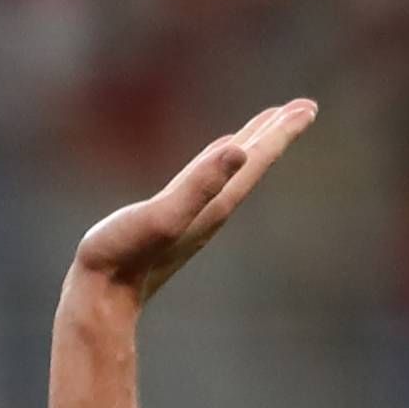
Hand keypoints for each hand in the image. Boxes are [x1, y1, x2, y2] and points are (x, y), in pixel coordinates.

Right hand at [70, 99, 317, 306]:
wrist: (101, 300)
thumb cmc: (123, 256)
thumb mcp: (162, 216)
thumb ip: (200, 184)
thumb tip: (240, 150)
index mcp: (214, 202)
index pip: (256, 159)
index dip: (281, 132)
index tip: (307, 107)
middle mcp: (210, 207)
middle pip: (252, 163)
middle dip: (276, 134)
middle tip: (305, 107)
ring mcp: (193, 215)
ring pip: (231, 172)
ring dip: (251, 146)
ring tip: (267, 125)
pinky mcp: (173, 220)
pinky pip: (208, 181)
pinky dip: (220, 162)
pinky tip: (222, 156)